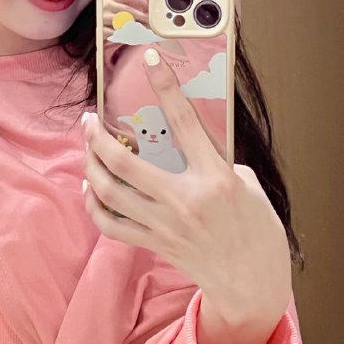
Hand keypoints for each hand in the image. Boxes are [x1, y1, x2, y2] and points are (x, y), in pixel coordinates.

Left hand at [81, 47, 291, 328]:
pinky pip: (110, 224)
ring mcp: (165, 224)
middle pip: (124, 162)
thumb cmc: (256, 231)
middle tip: (89, 121)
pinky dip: (94, 204)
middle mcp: (184, 200)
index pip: (184, 121)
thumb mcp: (246, 186)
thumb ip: (215, 161)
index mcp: (214, 177)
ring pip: (109, 192)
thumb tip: (182, 143)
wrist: (253, 283)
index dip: (166, 85)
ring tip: (87, 150)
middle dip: (97, 136)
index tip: (151, 59)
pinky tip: (90, 189)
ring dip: (90, 166)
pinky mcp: (154, 243)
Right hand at [102, 0, 148, 40]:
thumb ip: (122, 3)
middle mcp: (105, 5)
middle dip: (143, 16)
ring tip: (146, 31)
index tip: (149, 7)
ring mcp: (102, 18)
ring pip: (125, 23)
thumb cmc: (102, 16)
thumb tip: (143, 8)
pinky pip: (118, 34)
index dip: (141, 0)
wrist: (84, 27)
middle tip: (152, 21)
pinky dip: (127, 36)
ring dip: (137, 27)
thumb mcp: (109, 5)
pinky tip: (134, 38)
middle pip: (129, 10)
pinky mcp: (101, 30)